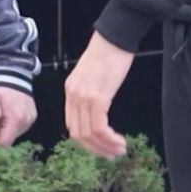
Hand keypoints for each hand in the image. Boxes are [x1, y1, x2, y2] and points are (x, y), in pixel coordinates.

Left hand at [0, 85, 37, 146]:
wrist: (13, 74)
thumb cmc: (0, 86)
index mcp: (16, 118)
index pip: (5, 142)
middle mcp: (26, 121)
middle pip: (11, 137)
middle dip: (2, 129)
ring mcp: (31, 118)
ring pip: (16, 132)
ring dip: (8, 126)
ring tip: (4, 111)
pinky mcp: (33, 115)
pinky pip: (22, 125)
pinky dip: (15, 122)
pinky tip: (11, 110)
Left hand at [64, 32, 132, 157]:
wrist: (115, 37)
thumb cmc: (109, 53)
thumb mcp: (93, 76)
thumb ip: (91, 93)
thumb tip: (98, 112)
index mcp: (70, 91)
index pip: (72, 126)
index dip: (87, 143)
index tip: (103, 148)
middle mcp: (73, 96)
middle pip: (78, 135)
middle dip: (96, 149)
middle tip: (113, 154)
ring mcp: (84, 97)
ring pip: (89, 133)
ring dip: (105, 146)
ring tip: (120, 149)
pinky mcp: (97, 96)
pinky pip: (99, 126)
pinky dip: (109, 138)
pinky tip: (120, 140)